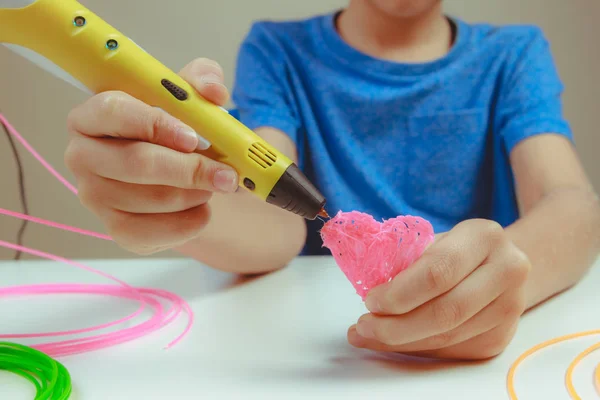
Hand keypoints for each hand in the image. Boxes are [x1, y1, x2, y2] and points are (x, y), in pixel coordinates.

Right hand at [65, 58, 236, 254]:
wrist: (175, 173)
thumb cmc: (175, 129)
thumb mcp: (189, 96)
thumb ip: (203, 80)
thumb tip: (213, 92)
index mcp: (92, 115)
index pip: (113, 111)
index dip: (155, 124)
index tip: (194, 137)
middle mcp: (83, 156)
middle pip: (136, 163)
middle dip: (190, 170)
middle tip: (227, 175)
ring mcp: (95, 196)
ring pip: (151, 199)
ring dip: (195, 194)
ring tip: (213, 184)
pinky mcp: (116, 229)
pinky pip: (155, 233)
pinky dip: (190, 222)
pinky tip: (202, 208)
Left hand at [347, 219, 531, 359]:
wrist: (503, 263)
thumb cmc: (456, 249)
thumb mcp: (434, 241)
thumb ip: (406, 261)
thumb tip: (368, 291)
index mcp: (484, 237)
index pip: (438, 271)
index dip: (400, 292)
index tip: (370, 302)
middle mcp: (507, 271)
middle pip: (446, 312)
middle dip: (397, 326)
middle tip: (364, 327)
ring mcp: (509, 308)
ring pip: (448, 337)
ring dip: (402, 341)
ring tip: (369, 336)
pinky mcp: (502, 336)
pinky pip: (452, 350)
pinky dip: (417, 348)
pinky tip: (395, 341)